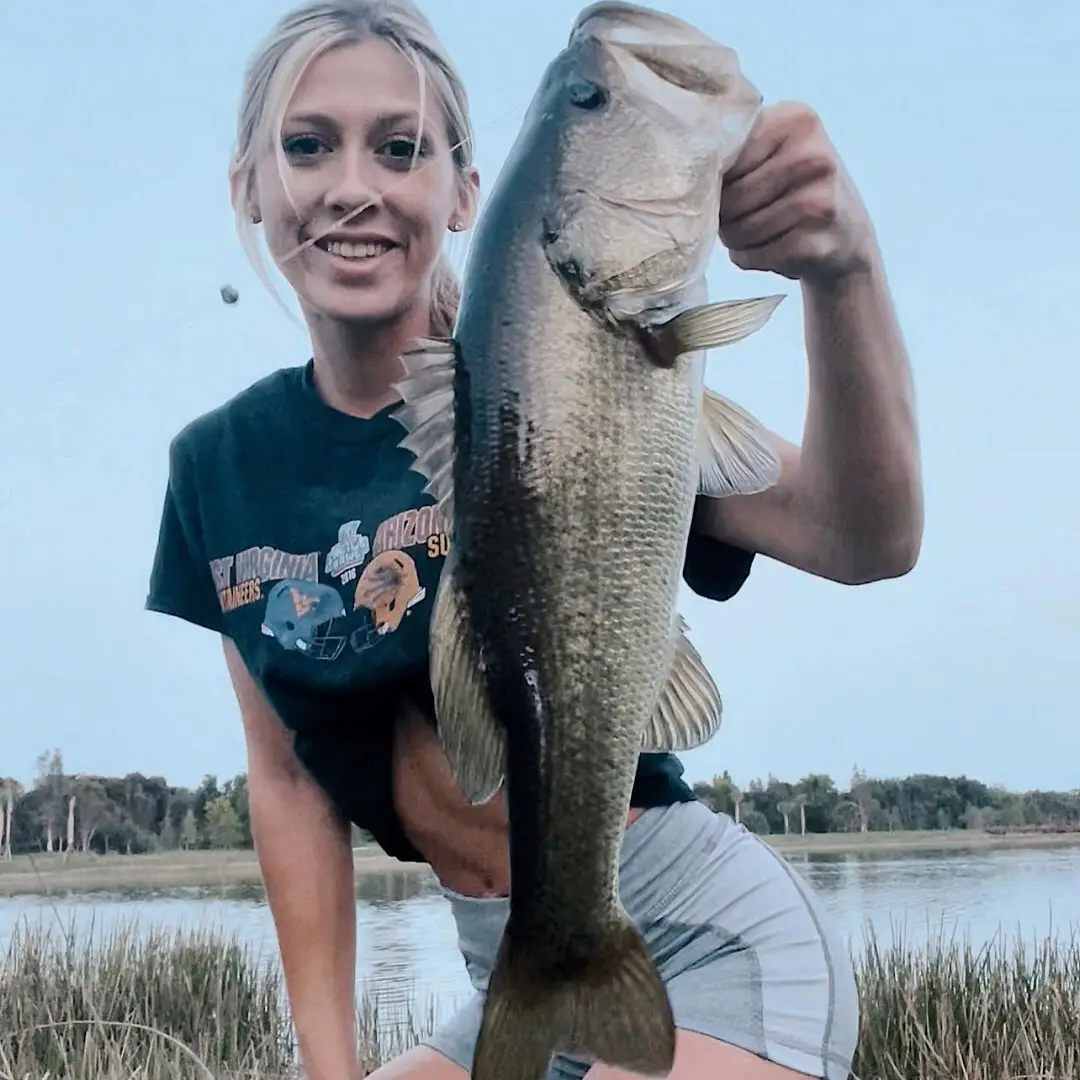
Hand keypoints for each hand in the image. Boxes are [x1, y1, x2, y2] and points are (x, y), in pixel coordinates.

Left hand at [719, 102, 876, 285]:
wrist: (848, 233)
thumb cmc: (795, 188)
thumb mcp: (777, 149)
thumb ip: (738, 147)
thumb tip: (686, 177)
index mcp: (796, 119)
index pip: (725, 155)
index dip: (716, 178)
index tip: (728, 185)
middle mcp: (813, 156)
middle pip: (730, 197)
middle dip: (724, 215)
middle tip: (737, 217)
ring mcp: (818, 201)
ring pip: (739, 230)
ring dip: (734, 240)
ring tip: (751, 234)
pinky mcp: (814, 243)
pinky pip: (753, 256)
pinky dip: (749, 258)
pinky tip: (767, 250)